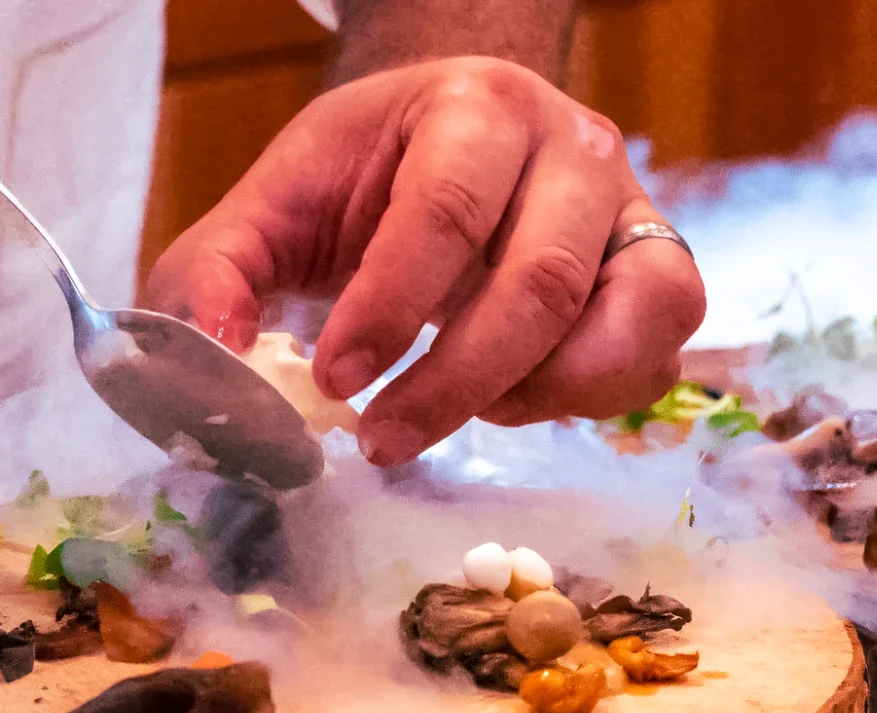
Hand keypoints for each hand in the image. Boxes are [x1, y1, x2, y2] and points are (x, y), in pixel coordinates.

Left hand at [146, 57, 705, 465]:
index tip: (332, 382)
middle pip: (541, 282)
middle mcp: (575, 148)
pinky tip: (515, 398)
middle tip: (383, 441)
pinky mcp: (662, 276)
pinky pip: (653, 360)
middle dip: (455, 382)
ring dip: (534, 396)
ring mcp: (634, 212)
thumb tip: (214, 359)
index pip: (445, 210)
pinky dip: (586, 401)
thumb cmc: (371, 177)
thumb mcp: (278, 204)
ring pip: (624, 323)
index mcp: (475, 107)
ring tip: (464, 411)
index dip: (389, 308)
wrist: (464, 143)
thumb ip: (220, 272)